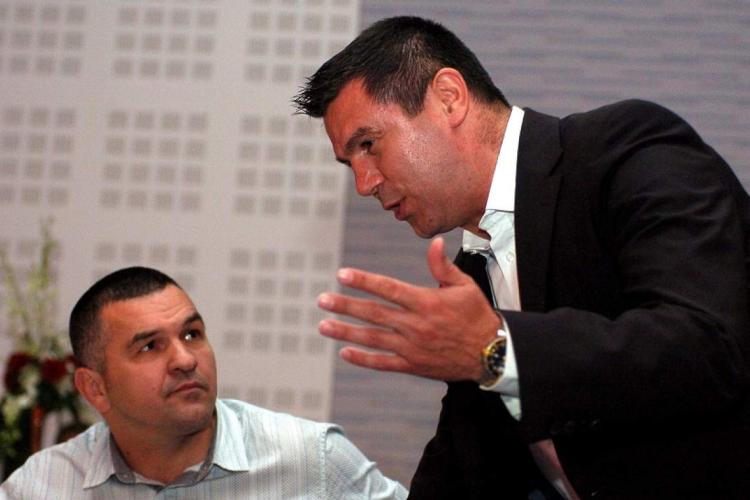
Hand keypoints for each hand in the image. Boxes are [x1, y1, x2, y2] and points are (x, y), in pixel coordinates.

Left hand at [317, 237, 501, 381]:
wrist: (491, 353)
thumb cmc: (477, 316)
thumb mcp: (464, 286)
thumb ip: (443, 266)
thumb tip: (434, 243)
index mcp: (426, 302)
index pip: (388, 289)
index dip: (364, 281)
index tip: (342, 275)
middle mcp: (416, 325)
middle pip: (374, 313)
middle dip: (345, 306)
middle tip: (322, 300)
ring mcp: (412, 347)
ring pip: (373, 338)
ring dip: (346, 331)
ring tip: (323, 325)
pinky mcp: (413, 365)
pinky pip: (383, 363)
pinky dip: (363, 359)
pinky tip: (344, 352)